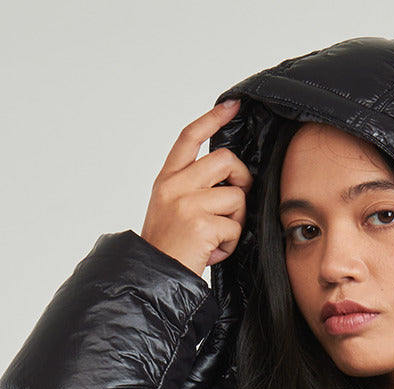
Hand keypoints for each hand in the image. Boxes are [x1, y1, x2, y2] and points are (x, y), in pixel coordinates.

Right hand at [140, 98, 252, 277]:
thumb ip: (193, 188)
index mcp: (166, 180)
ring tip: (216, 238)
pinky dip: (230, 244)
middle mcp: (174, 186)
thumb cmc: (167, 250)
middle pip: (224, 160)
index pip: (189, 138)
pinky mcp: (200, 224)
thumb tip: (230, 181)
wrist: (152, 278)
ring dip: (235, 221)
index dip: (212, 119)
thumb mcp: (171, 209)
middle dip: (241, 179)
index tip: (231, 106)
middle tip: (235, 203)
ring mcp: (187, 204)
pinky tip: (212, 253)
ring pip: (236, 196)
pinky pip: (234, 227)